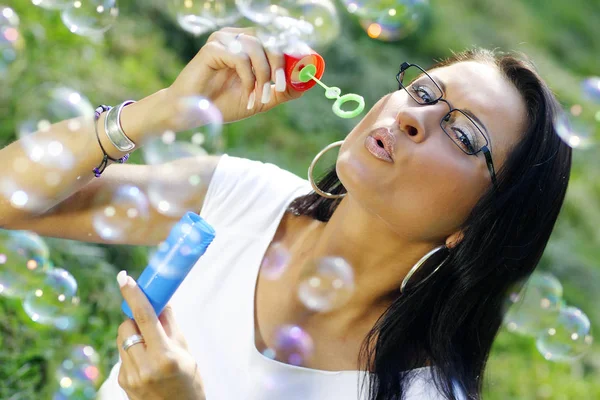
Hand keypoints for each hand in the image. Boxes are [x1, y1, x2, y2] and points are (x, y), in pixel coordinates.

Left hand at [116, 271, 203, 399]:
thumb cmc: (189, 382)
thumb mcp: (186, 351)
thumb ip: (170, 325)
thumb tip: (162, 299)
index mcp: (164, 356)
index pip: (144, 318)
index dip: (133, 295)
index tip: (124, 278)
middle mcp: (144, 366)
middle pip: (127, 326)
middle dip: (134, 318)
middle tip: (147, 319)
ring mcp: (130, 376)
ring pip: (122, 339)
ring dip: (133, 334)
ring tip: (150, 345)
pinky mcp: (122, 382)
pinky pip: (122, 354)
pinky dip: (132, 350)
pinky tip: (146, 361)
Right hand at [162, 27, 304, 128]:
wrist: (193, 113)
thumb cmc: (224, 104)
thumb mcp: (261, 100)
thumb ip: (282, 90)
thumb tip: (307, 82)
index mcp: (249, 44)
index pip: (277, 38)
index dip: (293, 49)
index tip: (307, 65)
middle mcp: (237, 37)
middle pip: (270, 39)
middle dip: (279, 65)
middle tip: (281, 86)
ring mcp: (223, 40)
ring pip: (256, 48)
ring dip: (263, 75)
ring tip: (258, 97)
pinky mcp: (212, 48)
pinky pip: (240, 58)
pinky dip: (248, 78)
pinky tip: (246, 92)